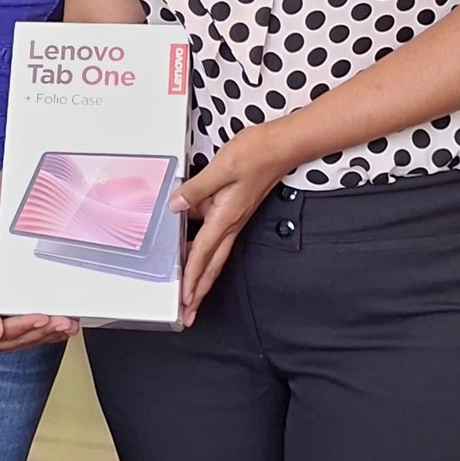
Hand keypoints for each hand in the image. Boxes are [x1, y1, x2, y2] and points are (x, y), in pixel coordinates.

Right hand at [0, 236, 76, 353]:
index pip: (1, 335)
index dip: (23, 327)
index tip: (41, 318)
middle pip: (19, 339)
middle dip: (42, 331)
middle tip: (61, 321)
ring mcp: (4, 335)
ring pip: (31, 339)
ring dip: (51, 332)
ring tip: (67, 324)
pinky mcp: (18, 330)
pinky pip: (37, 335)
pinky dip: (53, 332)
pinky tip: (65, 328)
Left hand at [170, 123, 296, 326]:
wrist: (283, 146)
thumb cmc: (258, 153)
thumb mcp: (222, 166)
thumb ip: (196, 188)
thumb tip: (176, 204)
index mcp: (226, 216)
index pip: (203, 253)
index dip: (191, 277)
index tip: (184, 299)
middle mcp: (231, 223)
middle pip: (212, 265)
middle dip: (199, 291)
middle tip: (190, 314)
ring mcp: (234, 218)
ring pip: (215, 255)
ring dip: (202, 277)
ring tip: (190, 294)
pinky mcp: (235, 210)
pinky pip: (216, 238)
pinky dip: (204, 253)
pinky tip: (192, 252)